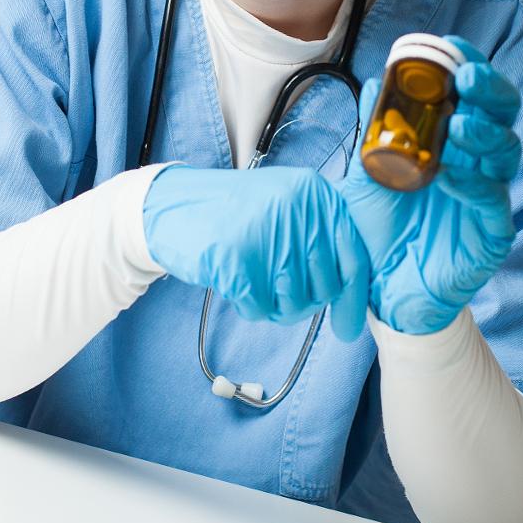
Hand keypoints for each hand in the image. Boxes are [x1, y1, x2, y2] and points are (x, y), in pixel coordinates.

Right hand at [140, 163, 373, 326]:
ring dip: (273, 305)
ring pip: (294, 303)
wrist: (169, 207)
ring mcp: (269, 235)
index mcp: (316, 194)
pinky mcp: (239, 262)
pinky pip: (260, 309)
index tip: (348, 329)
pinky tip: (234, 281)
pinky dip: (248, 305)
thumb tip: (352, 296)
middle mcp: (299, 210)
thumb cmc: (231, 214)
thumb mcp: (284, 207)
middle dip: (302, 302)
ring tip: (252, 280)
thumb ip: (319, 237)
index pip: (353, 258)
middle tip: (274, 289)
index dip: (351, 299)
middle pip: (324, 288)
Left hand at [350, 58, 522, 336]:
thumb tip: (378, 81)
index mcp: (453, 140)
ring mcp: (490, 194)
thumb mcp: (368, 171)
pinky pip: (493, 199)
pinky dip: (474, 183)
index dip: (469, 66)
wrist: (381, 284)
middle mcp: (478, 161)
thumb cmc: (381, 226)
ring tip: (461, 126)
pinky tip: (452, 175)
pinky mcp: (493, 230)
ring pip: (506, 152)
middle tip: (468, 78)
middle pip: (502, 114)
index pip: (473, 94)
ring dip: (485, 133)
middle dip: (490, 90)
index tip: (452, 46)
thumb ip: (376, 129)